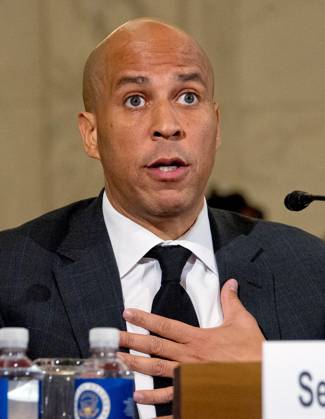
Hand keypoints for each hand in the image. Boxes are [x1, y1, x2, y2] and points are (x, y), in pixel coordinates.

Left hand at [119, 278, 263, 404]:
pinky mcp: (194, 395)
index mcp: (197, 339)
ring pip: (157, 373)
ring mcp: (189, 378)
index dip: (144, 319)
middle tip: (112, 341)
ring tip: (120, 368)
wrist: (263, 379)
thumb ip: (231, 301)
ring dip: (136, 370)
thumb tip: (230, 282)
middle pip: (154, 349)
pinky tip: (140, 404)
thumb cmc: (252, 352)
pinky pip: (171, 401)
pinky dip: (155, 405)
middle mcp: (188, 358)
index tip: (127, 313)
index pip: (165, 326)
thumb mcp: (242, 322)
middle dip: (130, 343)